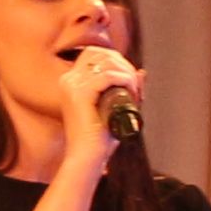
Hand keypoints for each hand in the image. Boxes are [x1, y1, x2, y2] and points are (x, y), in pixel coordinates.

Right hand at [52, 39, 144, 167]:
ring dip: (126, 72)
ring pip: (106, 62)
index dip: (115, 59)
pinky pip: (108, 76)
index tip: (128, 78)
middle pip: (100, 53)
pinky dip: (125, 81)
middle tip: (135, 84)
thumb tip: (142, 72)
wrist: (87, 157)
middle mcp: (68, 80)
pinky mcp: (80, 94)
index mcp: (70, 82)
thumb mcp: (115, 108)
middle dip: (122, 64)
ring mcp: (72, 86)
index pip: (93, 53)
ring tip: (134, 91)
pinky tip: (132, 92)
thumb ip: (127, 90)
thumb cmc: (100, 138)